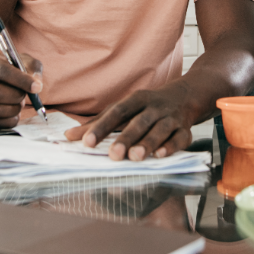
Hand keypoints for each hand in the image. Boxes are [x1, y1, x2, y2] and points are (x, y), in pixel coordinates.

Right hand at [0, 51, 42, 128]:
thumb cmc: (8, 70)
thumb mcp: (21, 61)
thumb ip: (32, 68)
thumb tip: (37, 84)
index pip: (1, 71)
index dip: (21, 80)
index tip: (37, 87)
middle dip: (16, 96)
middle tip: (24, 95)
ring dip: (13, 109)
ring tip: (19, 104)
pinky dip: (9, 121)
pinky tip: (15, 114)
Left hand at [64, 86, 193, 160]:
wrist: (185, 96)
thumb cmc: (147, 106)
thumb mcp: (123, 108)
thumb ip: (97, 123)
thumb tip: (69, 137)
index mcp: (136, 99)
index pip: (116, 112)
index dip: (101, 127)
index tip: (87, 141)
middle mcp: (154, 107)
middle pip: (139, 122)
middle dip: (126, 138)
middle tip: (113, 155)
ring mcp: (170, 118)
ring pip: (159, 130)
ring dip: (148, 143)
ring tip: (135, 157)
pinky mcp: (184, 130)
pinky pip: (179, 138)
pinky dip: (170, 147)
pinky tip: (160, 155)